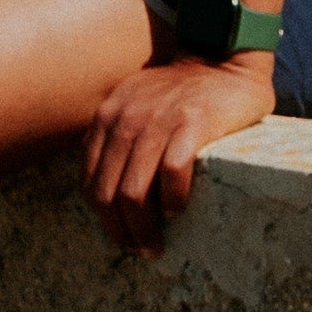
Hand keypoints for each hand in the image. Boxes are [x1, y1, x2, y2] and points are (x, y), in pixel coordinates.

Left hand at [81, 55, 275, 253]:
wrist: (222, 60)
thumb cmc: (180, 94)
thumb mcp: (134, 104)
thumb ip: (114, 135)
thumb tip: (102, 187)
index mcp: (107, 116)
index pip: (90, 181)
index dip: (102, 219)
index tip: (120, 238)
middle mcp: (126, 116)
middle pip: (108, 193)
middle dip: (121, 231)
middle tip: (140, 251)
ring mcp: (158, 118)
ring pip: (134, 191)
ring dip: (144, 229)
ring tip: (156, 246)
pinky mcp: (193, 122)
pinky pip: (172, 172)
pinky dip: (171, 199)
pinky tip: (177, 210)